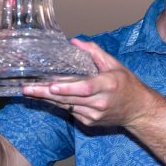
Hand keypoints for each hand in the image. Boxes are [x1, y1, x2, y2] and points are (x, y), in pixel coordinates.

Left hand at [23, 39, 161, 128]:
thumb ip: (95, 53)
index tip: (52, 85)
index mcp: (108, 85)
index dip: (68, 87)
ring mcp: (94, 115)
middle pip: (69, 98)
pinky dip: (59, 102)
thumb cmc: (127, 85)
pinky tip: (48, 96)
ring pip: (66, 105)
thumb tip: (75, 42)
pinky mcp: (89, 122)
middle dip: (46, 93)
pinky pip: (70, 110)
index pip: (85, 87)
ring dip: (48, 98)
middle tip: (27, 88)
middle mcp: (100, 102)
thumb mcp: (115, 65)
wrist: (138, 110)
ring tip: (30, 90)